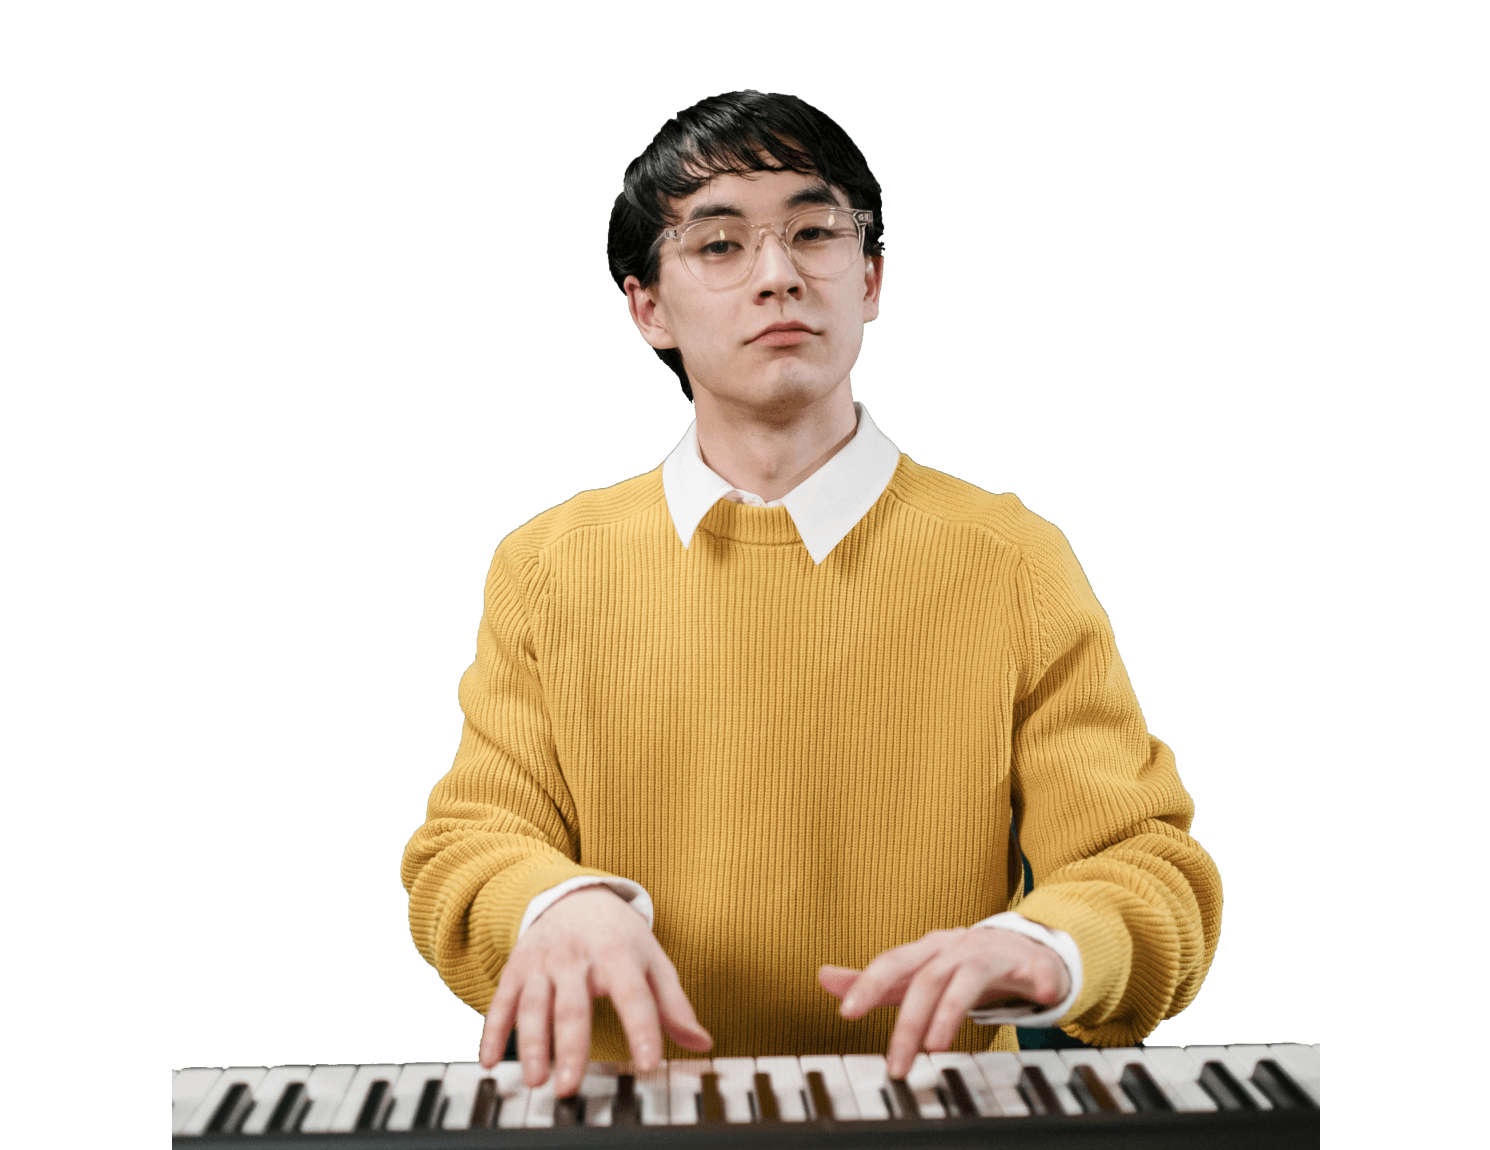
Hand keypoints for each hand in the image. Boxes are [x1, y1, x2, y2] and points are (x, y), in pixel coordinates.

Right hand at [478, 886, 712, 1095]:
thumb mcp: (652, 960)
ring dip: (531, 1044)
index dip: (642, 1029)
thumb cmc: (619, 936)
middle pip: (573, 1006)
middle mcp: (577, 958)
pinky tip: (490, 1061)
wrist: (574, 894)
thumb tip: (702, 1042)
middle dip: (570, 1048)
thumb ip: (674, 1004)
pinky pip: (501, 1002)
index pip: (633, 994)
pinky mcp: (517, 969)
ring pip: (534, 1005)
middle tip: (569, 1086)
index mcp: (618, 954)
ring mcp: (543, 963)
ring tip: (536, 1080)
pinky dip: (492, 1031)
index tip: (648, 1064)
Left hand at [818, 927, 1070, 1078]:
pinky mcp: (1032, 964)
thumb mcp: (916, 971)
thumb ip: (873, 980)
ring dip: (951, 1012)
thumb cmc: (962, 964)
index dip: (869, 985)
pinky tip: (1041, 995)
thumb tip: (824, 977)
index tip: (847, 1012)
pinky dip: (1039, 981)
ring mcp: (994, 954)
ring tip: (937, 1047)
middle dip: (908, 1022)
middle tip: (897, 1063)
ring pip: (968, 979)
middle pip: (926, 979)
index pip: (893, 964)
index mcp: (928, 950)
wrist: (1020, 947)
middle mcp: (957, 948)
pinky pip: (1038, 970)